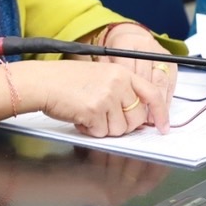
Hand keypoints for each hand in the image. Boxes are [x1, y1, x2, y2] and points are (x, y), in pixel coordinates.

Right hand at [20, 57, 167, 136]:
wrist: (42, 82)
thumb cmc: (65, 81)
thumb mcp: (99, 75)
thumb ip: (121, 90)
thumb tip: (137, 114)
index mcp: (121, 72)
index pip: (152, 94)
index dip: (160, 114)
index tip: (163, 126)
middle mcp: (117, 83)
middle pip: (137, 118)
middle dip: (123, 125)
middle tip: (104, 118)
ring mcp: (106, 97)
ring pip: (120, 129)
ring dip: (104, 128)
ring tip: (88, 115)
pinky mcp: (94, 111)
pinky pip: (101, 132)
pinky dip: (90, 130)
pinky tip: (80, 118)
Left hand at [99, 24, 176, 123]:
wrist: (130, 36)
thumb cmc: (115, 53)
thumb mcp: (105, 60)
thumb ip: (106, 76)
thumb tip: (109, 101)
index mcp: (125, 43)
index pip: (128, 71)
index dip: (128, 93)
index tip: (126, 110)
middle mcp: (144, 45)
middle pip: (146, 76)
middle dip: (145, 101)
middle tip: (141, 120)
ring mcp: (159, 52)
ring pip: (161, 80)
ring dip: (158, 103)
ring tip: (153, 119)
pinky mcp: (170, 59)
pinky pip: (171, 81)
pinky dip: (166, 97)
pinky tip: (161, 110)